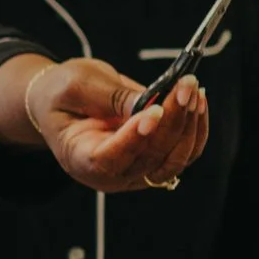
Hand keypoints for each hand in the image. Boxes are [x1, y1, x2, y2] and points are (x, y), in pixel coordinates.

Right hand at [21, 56, 208, 193]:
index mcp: (79, 159)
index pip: (109, 159)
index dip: (134, 138)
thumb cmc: (62, 94)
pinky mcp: (154, 161)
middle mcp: (110, 174)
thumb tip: (151, 103)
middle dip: (173, 119)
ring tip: (192, 89)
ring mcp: (135, 172)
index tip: (155, 110)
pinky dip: (195, 128)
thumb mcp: (76, 85)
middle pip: (150, 158)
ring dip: (189, 125)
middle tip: (185, 84)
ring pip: (174, 160)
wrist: (64, 102)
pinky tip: (196, 100)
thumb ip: (112, 97)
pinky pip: (184, 153)